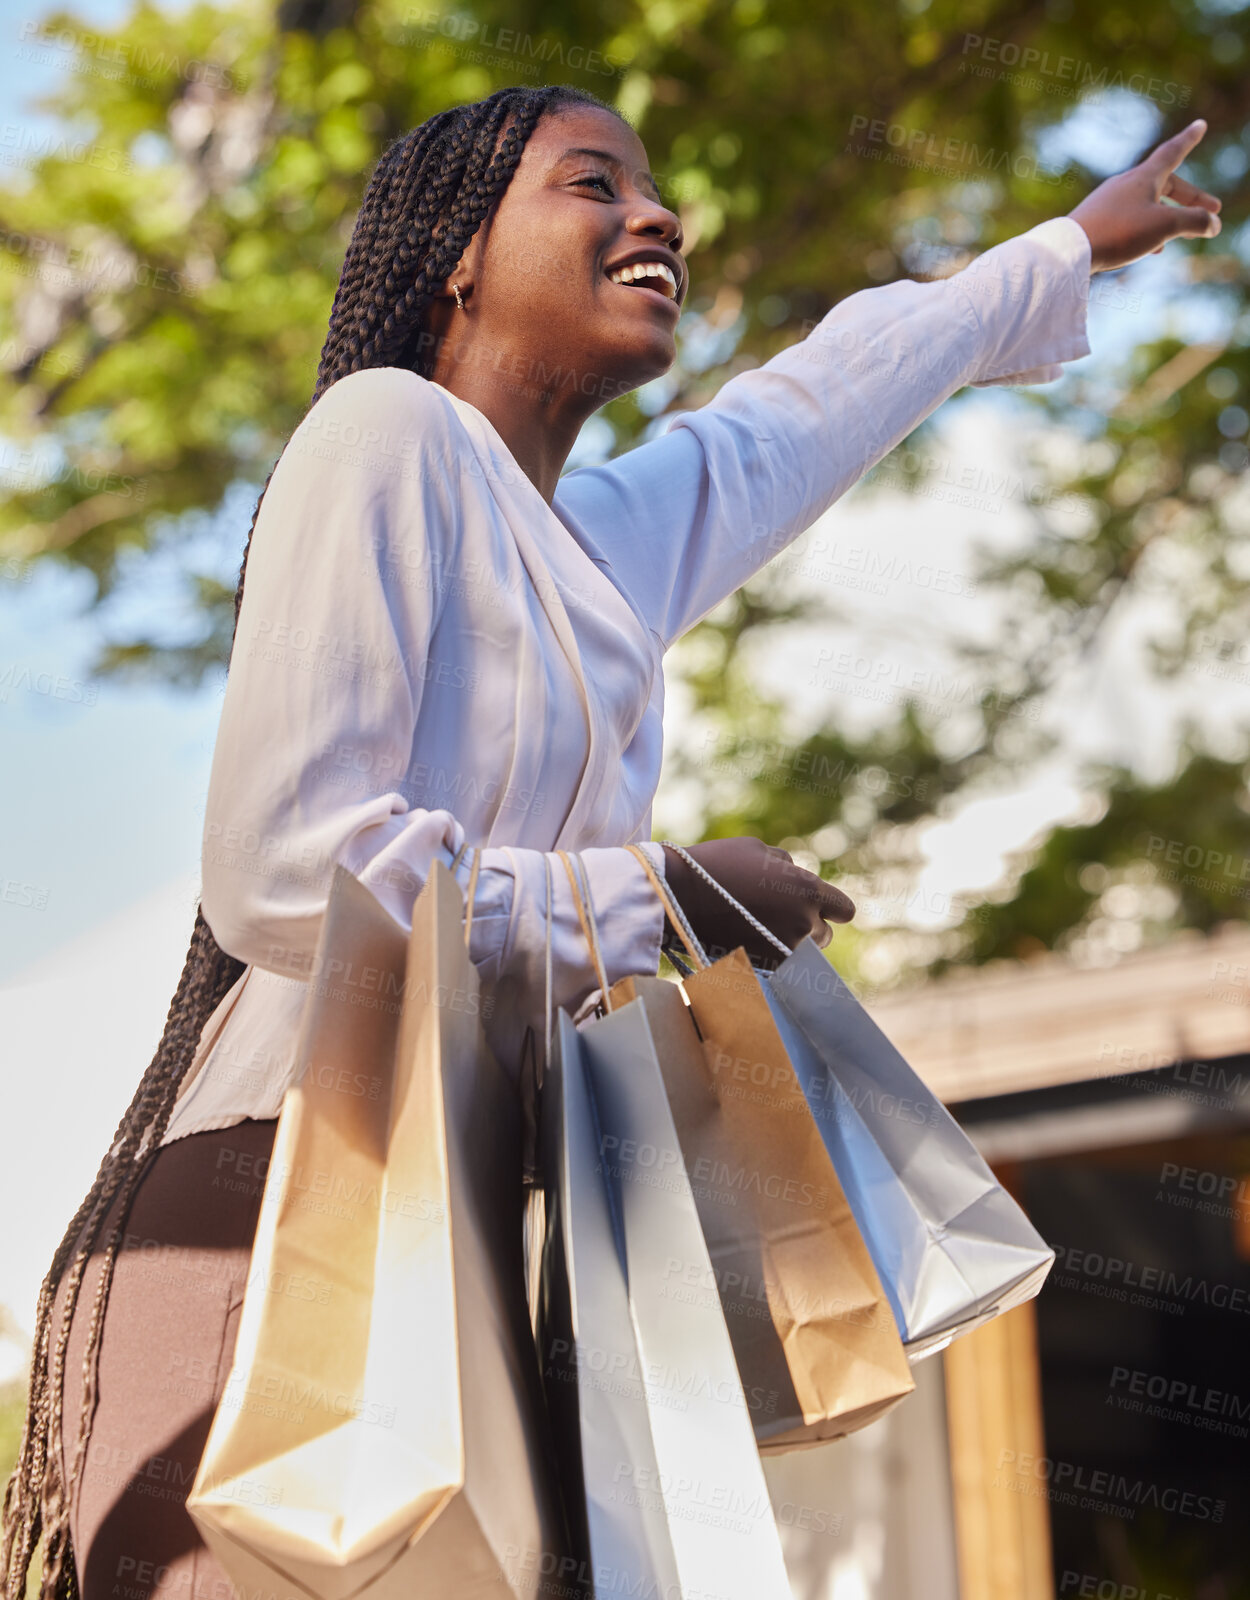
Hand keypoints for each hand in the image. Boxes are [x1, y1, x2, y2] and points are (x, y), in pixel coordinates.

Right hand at [660, 837, 853, 967]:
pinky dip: (769, 955)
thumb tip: (795, 875)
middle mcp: (802, 922)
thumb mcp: (756, 849)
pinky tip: (748, 941)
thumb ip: (786, 865)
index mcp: (806, 890)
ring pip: (802, 952)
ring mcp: (783, 949)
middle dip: (808, 926)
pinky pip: (778, 964)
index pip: (844, 909)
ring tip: (762, 929)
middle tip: (780, 916)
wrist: (674, 897)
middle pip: (824, 934)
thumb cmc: (715, 866)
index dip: (832, 908)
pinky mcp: (762, 967)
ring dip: (791, 942)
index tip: (821, 908)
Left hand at [1067, 119, 1220, 272]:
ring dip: (1167, 218)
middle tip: (1211, 212)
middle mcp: (1125, 184)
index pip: (1173, 152)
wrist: (1070, 251)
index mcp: (1144, 177)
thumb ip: (1194, 222)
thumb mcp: (1165, 226)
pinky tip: (1146, 249)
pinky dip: (1144, 229)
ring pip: (1146, 204)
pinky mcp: (1095, 220)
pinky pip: (1128, 220)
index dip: (1189, 140)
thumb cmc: (1120, 232)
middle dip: (1190, 199)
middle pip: (1165, 184)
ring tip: (1178, 236)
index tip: (1200, 125)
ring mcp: (1107, 201)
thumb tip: (1213, 224)